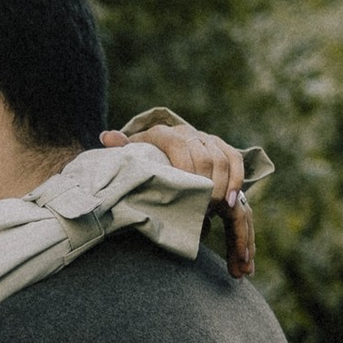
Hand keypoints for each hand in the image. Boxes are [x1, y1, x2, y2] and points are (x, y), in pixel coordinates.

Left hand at [101, 115, 255, 277]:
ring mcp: (205, 138)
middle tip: (205, 210)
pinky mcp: (220, 146)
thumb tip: (106, 136)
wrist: (155, 149)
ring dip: (223, 186)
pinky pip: (235, 160)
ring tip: (218, 210)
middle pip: (205, 156)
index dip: (186, 170)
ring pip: (222, 159)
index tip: (187, 194)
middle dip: (207, 185)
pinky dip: (236, 180)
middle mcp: (186, 132)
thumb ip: (120, 149)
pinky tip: (231, 202)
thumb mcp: (127, 157)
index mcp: (162, 134)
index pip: (179, 146)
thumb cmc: (138, 162)